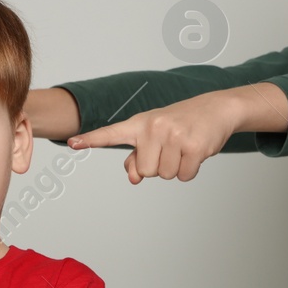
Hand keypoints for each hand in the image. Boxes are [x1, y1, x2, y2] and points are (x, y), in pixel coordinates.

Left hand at [68, 90, 241, 183]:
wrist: (215, 109)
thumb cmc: (180, 124)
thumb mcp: (154, 135)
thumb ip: (138, 157)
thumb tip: (133, 178)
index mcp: (139, 124)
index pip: (110, 134)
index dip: (91, 140)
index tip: (71, 143)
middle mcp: (153, 127)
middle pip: (145, 171)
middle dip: (158, 166)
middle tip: (171, 148)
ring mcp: (173, 135)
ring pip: (165, 175)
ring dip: (176, 168)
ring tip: (184, 148)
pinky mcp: (193, 146)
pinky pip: (184, 176)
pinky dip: (191, 170)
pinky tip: (195, 152)